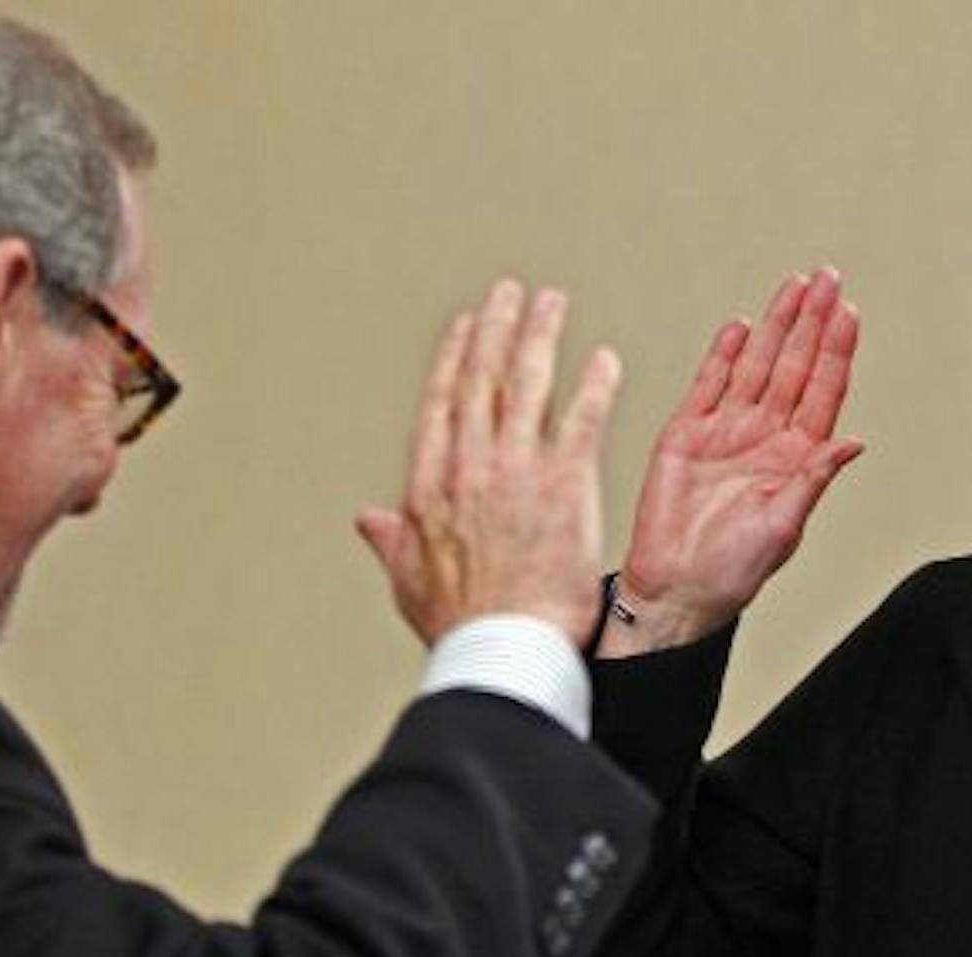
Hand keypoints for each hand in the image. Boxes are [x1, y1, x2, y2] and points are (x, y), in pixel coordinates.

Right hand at [358, 279, 620, 647]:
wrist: (507, 650)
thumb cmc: (463, 627)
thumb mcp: (411, 583)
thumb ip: (393, 542)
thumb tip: (367, 520)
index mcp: (430, 486)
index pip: (441, 404)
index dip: (453, 359)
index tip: (464, 327)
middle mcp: (470, 467)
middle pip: (481, 379)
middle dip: (495, 328)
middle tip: (509, 291)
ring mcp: (517, 471)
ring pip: (527, 385)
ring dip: (540, 336)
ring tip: (552, 301)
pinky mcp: (566, 486)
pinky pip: (582, 421)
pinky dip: (594, 386)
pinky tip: (605, 359)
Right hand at [603, 267, 862, 655]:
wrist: (674, 589)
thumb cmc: (732, 573)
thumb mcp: (783, 528)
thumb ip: (814, 479)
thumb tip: (854, 442)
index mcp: (795, 458)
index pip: (822, 391)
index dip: (836, 351)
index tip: (849, 313)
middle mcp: (764, 437)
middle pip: (793, 366)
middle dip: (811, 323)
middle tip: (828, 279)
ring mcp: (725, 431)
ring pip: (755, 365)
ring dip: (775, 327)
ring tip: (794, 287)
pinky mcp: (685, 433)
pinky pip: (708, 383)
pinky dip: (723, 354)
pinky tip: (740, 326)